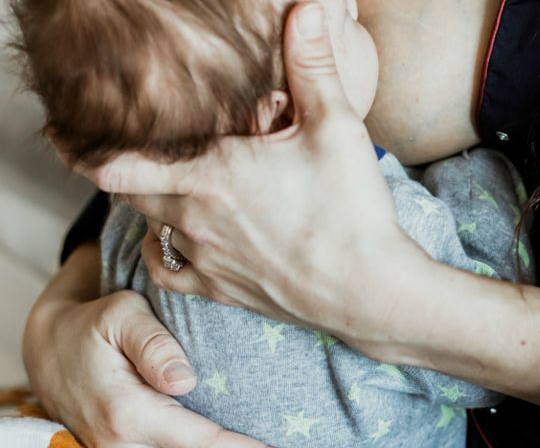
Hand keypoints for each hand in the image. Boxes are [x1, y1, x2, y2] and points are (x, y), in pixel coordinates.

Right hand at [24, 246, 266, 447]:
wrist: (49, 350)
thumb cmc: (93, 325)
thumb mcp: (121, 316)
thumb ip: (153, 344)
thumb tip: (184, 379)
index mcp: (127, 412)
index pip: (198, 441)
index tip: (271, 447)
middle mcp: (120, 444)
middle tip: (279, 440)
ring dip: (214, 447)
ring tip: (258, 439)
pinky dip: (195, 445)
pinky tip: (228, 438)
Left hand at [75, 2, 429, 346]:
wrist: (366, 287)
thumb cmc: (350, 205)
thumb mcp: (335, 125)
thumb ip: (311, 64)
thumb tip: (304, 7)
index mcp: (212, 173)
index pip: (119, 163)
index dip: (81, 149)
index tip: (61, 131)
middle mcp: (194, 216)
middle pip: (127, 191)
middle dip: (110, 169)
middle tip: (102, 148)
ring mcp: (204, 256)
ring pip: (148, 224)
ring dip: (145, 201)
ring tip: (152, 179)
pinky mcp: (220, 288)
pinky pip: (166, 268)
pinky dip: (158, 248)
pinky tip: (169, 234)